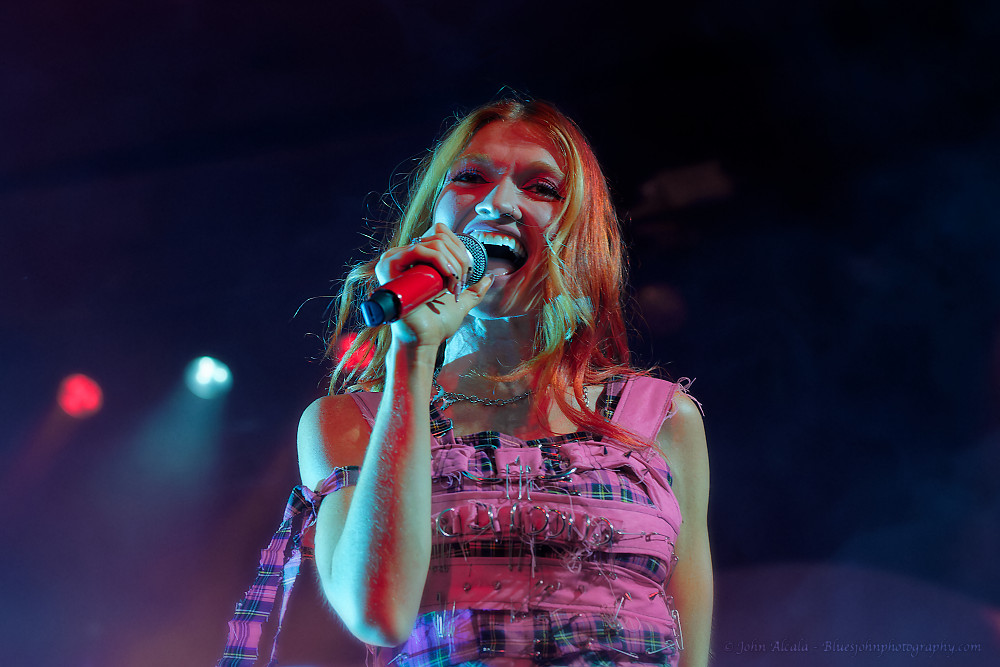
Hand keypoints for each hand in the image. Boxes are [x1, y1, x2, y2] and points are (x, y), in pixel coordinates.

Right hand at [374, 223, 492, 347]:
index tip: (466, 273)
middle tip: (461, 283)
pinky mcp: (389, 266)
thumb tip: (488, 277)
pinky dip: (440, 259)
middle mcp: (402, 256)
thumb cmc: (436, 324)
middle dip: (460, 259)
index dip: (459, 247)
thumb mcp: (460, 302)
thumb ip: (473, 291)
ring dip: (453, 262)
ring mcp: (394, 259)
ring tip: (454, 285)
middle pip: (440, 237)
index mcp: (415, 259)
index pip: (440, 233)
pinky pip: (418, 250)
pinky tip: (448, 276)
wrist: (424, 339)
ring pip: (434, 243)